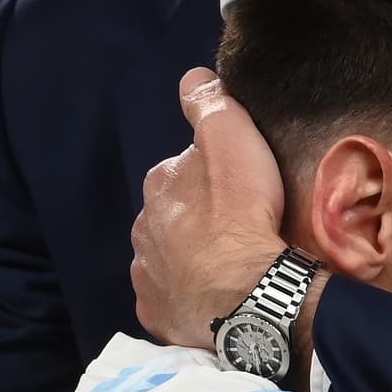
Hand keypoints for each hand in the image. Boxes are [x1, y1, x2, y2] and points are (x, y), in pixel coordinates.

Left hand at [130, 66, 286, 346]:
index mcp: (159, 186)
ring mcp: (147, 276)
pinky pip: (170, 300)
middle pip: (173, 216)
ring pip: (168, 259)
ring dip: (190, 259)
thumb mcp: (232, 140)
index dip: (212, 176)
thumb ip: (210, 105)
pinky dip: (186, 297)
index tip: (240, 187)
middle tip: (236, 228)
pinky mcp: (158, 314)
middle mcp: (143, 229)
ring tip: (228, 266)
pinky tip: (212, 297)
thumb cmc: (242, 215)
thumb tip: (193, 77)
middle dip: (196, 219)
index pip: (182, 172)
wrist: (247, 295)